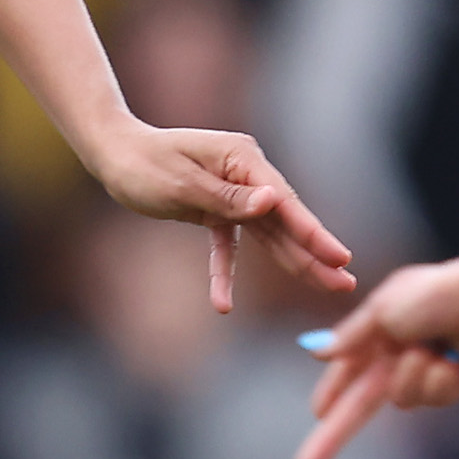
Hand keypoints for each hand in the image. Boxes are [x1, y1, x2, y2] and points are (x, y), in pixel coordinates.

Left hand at [85, 124, 354, 315]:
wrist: (113, 154)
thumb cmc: (142, 164)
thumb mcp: (181, 184)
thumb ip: (228, 198)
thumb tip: (273, 201)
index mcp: (242, 158)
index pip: (284, 202)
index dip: (313, 232)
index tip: (340, 256)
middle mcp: (245, 173)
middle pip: (285, 220)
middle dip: (314, 253)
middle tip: (345, 283)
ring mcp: (232, 191)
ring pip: (267, 234)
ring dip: (292, 261)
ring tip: (324, 285)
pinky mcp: (215, 208)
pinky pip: (228, 245)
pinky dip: (225, 272)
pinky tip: (223, 304)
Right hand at [292, 257, 458, 458]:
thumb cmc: (442, 294)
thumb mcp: (384, 309)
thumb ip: (350, 337)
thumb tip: (315, 352)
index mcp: (380, 335)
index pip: (347, 373)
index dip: (331, 395)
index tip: (317, 414)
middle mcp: (399, 357)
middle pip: (358, 407)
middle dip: (330, 438)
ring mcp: (426, 373)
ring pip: (402, 400)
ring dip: (413, 376)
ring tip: (433, 347)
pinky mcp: (453, 384)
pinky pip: (433, 399)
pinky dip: (441, 379)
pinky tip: (457, 359)